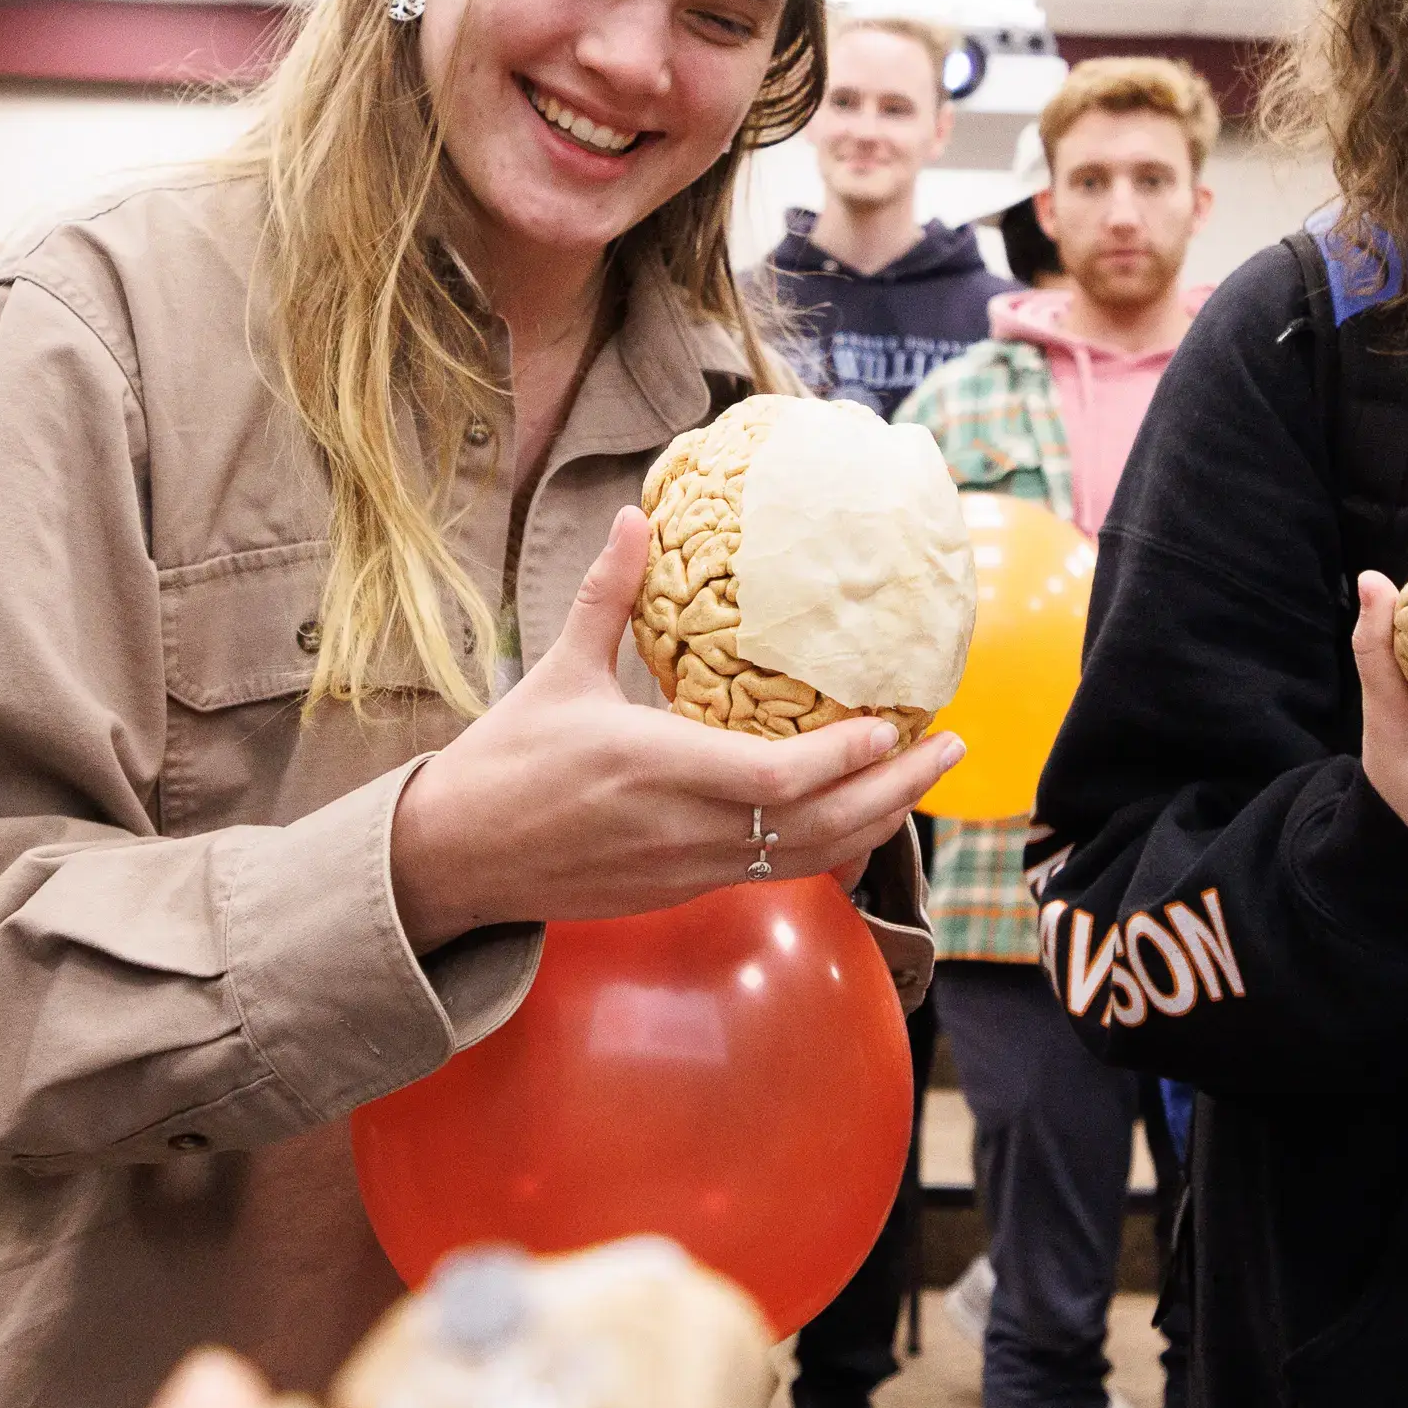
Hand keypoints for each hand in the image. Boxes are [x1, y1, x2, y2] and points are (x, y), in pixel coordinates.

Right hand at [382, 509, 963, 947]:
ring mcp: (688, 868)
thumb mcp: (557, 671)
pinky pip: (778, 873)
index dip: (845, 759)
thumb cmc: (505, 761)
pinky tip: (862, 818)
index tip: (892, 723)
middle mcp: (683, 829)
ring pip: (808, 857)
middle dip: (895, 790)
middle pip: (817, 825)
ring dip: (876, 820)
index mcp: (654, 767)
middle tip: (951, 746)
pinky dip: (830, 847)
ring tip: (923, 780)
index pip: (775, 780)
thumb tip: (638, 517)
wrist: (456, 858)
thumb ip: (607, 595)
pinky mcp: (683, 890)